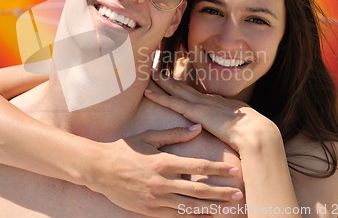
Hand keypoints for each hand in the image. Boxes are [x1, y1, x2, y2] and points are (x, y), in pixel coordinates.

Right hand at [87, 126, 242, 217]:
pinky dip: (192, 217)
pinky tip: (205, 216)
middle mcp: (161, 183)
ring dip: (211, 208)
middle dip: (221, 193)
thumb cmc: (124, 149)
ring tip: (229, 209)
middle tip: (239, 194)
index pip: (197, 167)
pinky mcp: (149, 210)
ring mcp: (155, 199)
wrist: (98, 169)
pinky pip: (175, 216)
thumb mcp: (148, 137)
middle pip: (198, 191)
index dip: (217, 169)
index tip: (233, 171)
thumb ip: (174, 134)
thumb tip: (197, 127)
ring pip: (189, 207)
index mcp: (163, 162)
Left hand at [145, 75, 280, 152]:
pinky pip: (172, 102)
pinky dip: (159, 96)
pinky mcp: (195, 112)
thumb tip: (226, 124)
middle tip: (154, 69)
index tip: (171, 81)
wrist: (255, 132)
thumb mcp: (238, 123)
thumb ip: (229, 121)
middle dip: (167, 78)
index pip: (193, 93)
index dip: (181, 86)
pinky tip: (147, 91)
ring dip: (160, 81)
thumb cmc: (250, 132)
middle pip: (182, 86)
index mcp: (215, 103)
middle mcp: (205, 99)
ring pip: (174, 90)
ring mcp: (199, 104)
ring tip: (148, 73)